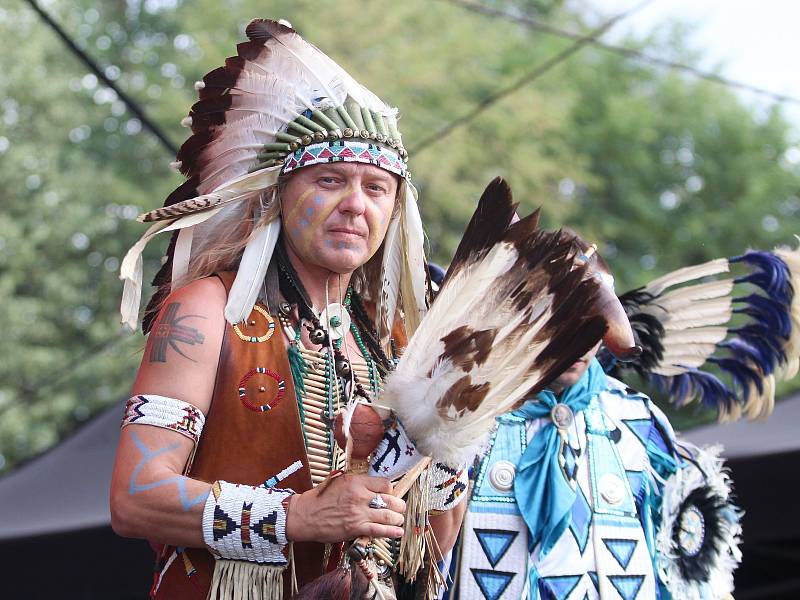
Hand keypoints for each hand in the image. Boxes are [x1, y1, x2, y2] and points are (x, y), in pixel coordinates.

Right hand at [285, 474, 404, 542]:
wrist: (306, 514)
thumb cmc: (321, 497)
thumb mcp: (340, 481)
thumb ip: (358, 483)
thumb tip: (374, 486)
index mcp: (356, 482)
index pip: (385, 484)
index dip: (390, 490)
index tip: (390, 495)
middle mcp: (360, 496)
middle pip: (390, 500)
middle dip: (399, 505)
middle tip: (400, 508)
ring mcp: (358, 513)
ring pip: (388, 516)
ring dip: (397, 519)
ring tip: (399, 520)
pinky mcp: (355, 528)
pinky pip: (379, 530)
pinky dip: (391, 532)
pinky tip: (398, 532)